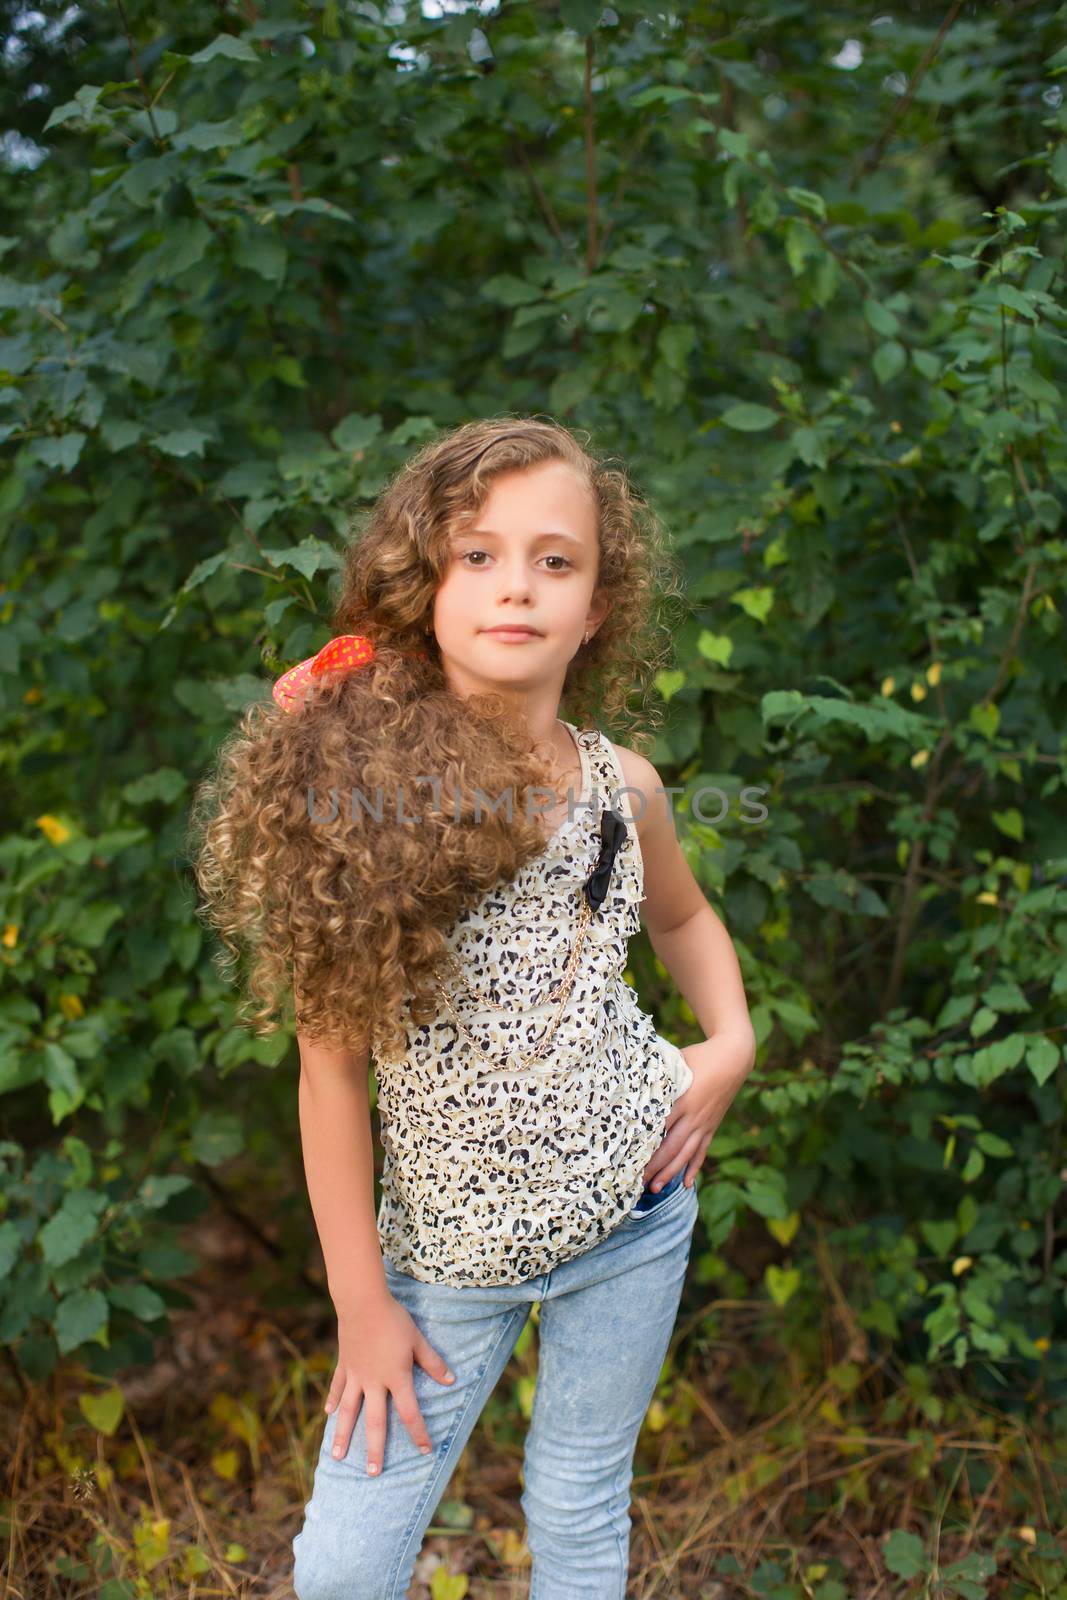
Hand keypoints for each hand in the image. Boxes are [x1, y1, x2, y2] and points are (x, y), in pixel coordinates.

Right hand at [324, 1292, 455, 1475]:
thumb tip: (450, 1380)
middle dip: (376, 1449)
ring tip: (338, 1457)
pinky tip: (329, 1415)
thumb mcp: (417, 1340)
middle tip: (373, 1473)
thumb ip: (432, 1362)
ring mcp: (356, 1375)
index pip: (410, 1413)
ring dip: (344, 1435)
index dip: (418, 1433)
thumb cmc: (394, 1320)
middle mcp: (374, 1383)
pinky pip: (338, 1387)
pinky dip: (334, 1400)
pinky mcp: (344, 1364)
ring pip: (349, 1412)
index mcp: (396, 1378)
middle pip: (375, 1422)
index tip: (424, 1451)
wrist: (362, 1302)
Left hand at [641, 1027, 755, 1191]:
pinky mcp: (712, 1126)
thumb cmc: (701, 1056)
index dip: (645, 1143)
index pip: (660, 1126)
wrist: (734, 1058)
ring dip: (670, 1173)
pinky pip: (701, 1151)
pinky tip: (685, 1183)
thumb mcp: (678, 1061)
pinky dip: (693, 1167)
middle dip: (653, 1166)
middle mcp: (694, 1116)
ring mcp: (705, 1123)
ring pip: (685, 1154)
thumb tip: (633, 1078)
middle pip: (671, 1147)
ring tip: (655, 1189)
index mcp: (683, 1099)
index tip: (628, 1156)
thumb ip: (659, 1074)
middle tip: (635, 1181)